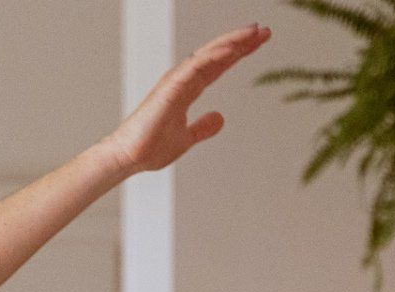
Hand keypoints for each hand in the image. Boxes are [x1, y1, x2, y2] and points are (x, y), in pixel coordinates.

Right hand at [103, 25, 269, 174]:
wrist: (130, 158)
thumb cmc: (150, 148)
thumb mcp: (186, 138)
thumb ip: (202, 127)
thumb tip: (220, 119)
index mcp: (187, 90)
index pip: (218, 66)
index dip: (238, 54)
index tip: (258, 43)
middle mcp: (183, 80)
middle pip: (216, 54)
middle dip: (240, 42)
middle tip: (264, 31)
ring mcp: (176, 82)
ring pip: (208, 55)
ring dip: (231, 42)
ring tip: (253, 33)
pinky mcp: (170, 88)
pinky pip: (195, 66)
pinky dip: (213, 56)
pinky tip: (231, 49)